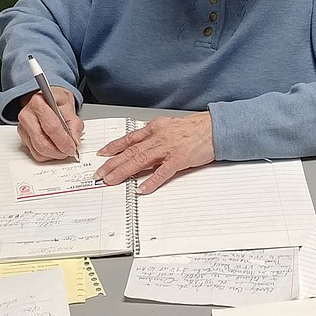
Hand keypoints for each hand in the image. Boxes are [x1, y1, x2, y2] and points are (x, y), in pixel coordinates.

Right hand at [16, 87, 83, 160]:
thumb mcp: (69, 107)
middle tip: (69, 151)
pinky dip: (47, 155)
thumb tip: (74, 141)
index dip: (63, 141)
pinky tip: (54, 148)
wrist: (46, 99)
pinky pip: (35, 153)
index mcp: (38, 103)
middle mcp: (27, 116)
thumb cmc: (56, 101)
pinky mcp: (23, 137)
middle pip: (42, 143)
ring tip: (63, 150)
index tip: (72, 147)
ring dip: (53, 155)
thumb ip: (74, 124)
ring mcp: (23, 127)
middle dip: (58, 151)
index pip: (51, 128)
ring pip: (37, 151)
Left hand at [94, 112, 214, 193]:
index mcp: (155, 128)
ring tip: (112, 181)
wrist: (215, 127)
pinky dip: (151, 182)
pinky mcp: (180, 159)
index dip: (114, 147)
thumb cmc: (196, 128)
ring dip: (124, 171)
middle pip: (131, 151)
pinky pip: (162, 172)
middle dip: (113, 163)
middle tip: (100, 174)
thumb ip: (156, 135)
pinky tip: (141, 189)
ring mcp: (168, 148)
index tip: (102, 154)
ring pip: (141, 160)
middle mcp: (158, 137)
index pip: (130, 139)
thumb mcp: (170, 126)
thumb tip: (142, 144)